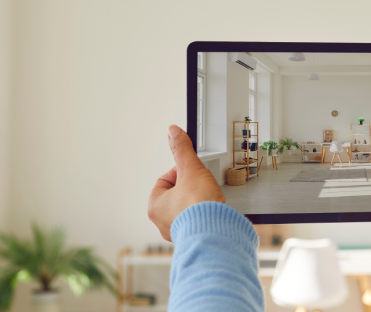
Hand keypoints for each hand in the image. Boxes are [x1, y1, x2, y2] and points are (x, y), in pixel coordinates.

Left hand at [148, 125, 226, 240]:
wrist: (215, 232)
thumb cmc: (199, 208)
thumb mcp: (190, 170)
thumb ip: (182, 150)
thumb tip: (173, 133)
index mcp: (155, 205)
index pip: (166, 179)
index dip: (182, 172)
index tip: (193, 173)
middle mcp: (162, 221)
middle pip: (177, 194)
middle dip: (191, 189)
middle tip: (202, 188)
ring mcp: (177, 231)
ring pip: (187, 209)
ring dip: (197, 204)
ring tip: (207, 202)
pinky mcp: (192, 238)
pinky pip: (196, 222)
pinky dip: (204, 216)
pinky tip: (211, 213)